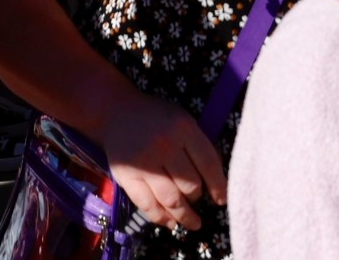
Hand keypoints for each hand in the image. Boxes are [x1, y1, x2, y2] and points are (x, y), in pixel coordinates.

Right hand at [95, 90, 226, 230]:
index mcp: (184, 129)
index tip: (221, 200)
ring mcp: (145, 163)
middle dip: (197, 197)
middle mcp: (165, 146)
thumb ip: (198, 145)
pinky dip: (161, 218)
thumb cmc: (156, 118)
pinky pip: (147, 204)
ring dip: (185, 215)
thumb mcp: (182, 121)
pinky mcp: (127, 177)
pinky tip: (171, 223)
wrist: (117, 113)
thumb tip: (216, 178)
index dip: (218, 186)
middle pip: (190, 184)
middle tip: (197, 200)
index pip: (208, 163)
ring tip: (193, 223)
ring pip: (171, 199)